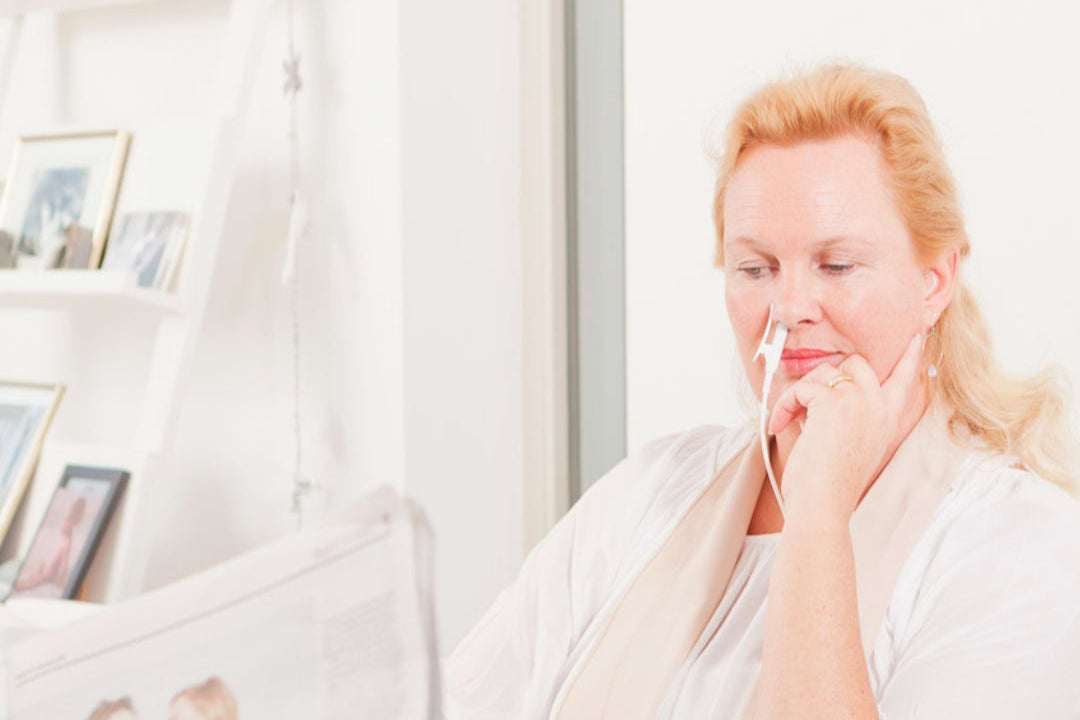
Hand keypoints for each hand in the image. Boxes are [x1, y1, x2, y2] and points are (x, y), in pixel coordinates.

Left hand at [767, 333, 923, 521]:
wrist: (823, 503)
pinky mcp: (833, 402)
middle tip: (806, 402)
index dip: (910, 356)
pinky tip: (780, 424)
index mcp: (887, 419)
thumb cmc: (829, 484)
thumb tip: (821, 396)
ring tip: (788, 420)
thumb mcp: (849, 445)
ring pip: (824, 371)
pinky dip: (785, 404)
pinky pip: (802, 387)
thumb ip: (848, 417)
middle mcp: (879, 406)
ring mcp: (859, 401)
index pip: (906, 379)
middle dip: (826, 377)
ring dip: (799, 394)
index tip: (917, 335)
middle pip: (856, 363)